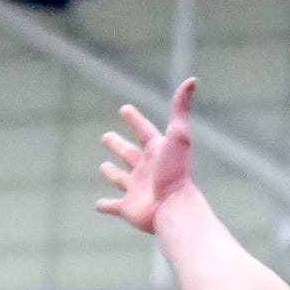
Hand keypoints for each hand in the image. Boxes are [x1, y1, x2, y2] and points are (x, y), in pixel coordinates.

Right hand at [96, 80, 198, 234]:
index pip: (144, 131)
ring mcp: (137, 190)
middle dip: (118, 145)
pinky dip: (106, 206)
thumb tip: (192, 80)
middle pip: (130, 154)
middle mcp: (146, 170)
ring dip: (112, 173)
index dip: (134, 120)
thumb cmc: (175, 172)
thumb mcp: (178, 135)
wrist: (174, 208)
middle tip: (105, 137)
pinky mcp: (128, 208)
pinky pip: (114, 206)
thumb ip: (180, 108)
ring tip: (103, 167)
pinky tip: (98, 205)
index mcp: (157, 152)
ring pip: (121, 179)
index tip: (124, 109)